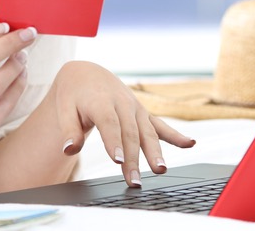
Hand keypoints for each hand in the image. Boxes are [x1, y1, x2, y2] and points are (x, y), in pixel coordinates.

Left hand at [51, 61, 195, 186]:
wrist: (88, 74)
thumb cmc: (74, 93)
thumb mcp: (64, 107)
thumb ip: (68, 129)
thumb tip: (69, 150)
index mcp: (101, 101)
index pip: (109, 123)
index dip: (113, 141)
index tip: (117, 160)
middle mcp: (122, 103)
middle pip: (129, 133)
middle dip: (134, 158)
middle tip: (134, 180)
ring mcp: (135, 108)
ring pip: (147, 132)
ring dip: (154, 152)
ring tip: (160, 170)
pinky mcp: (143, 113)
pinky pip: (161, 125)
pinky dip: (176, 135)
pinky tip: (190, 144)